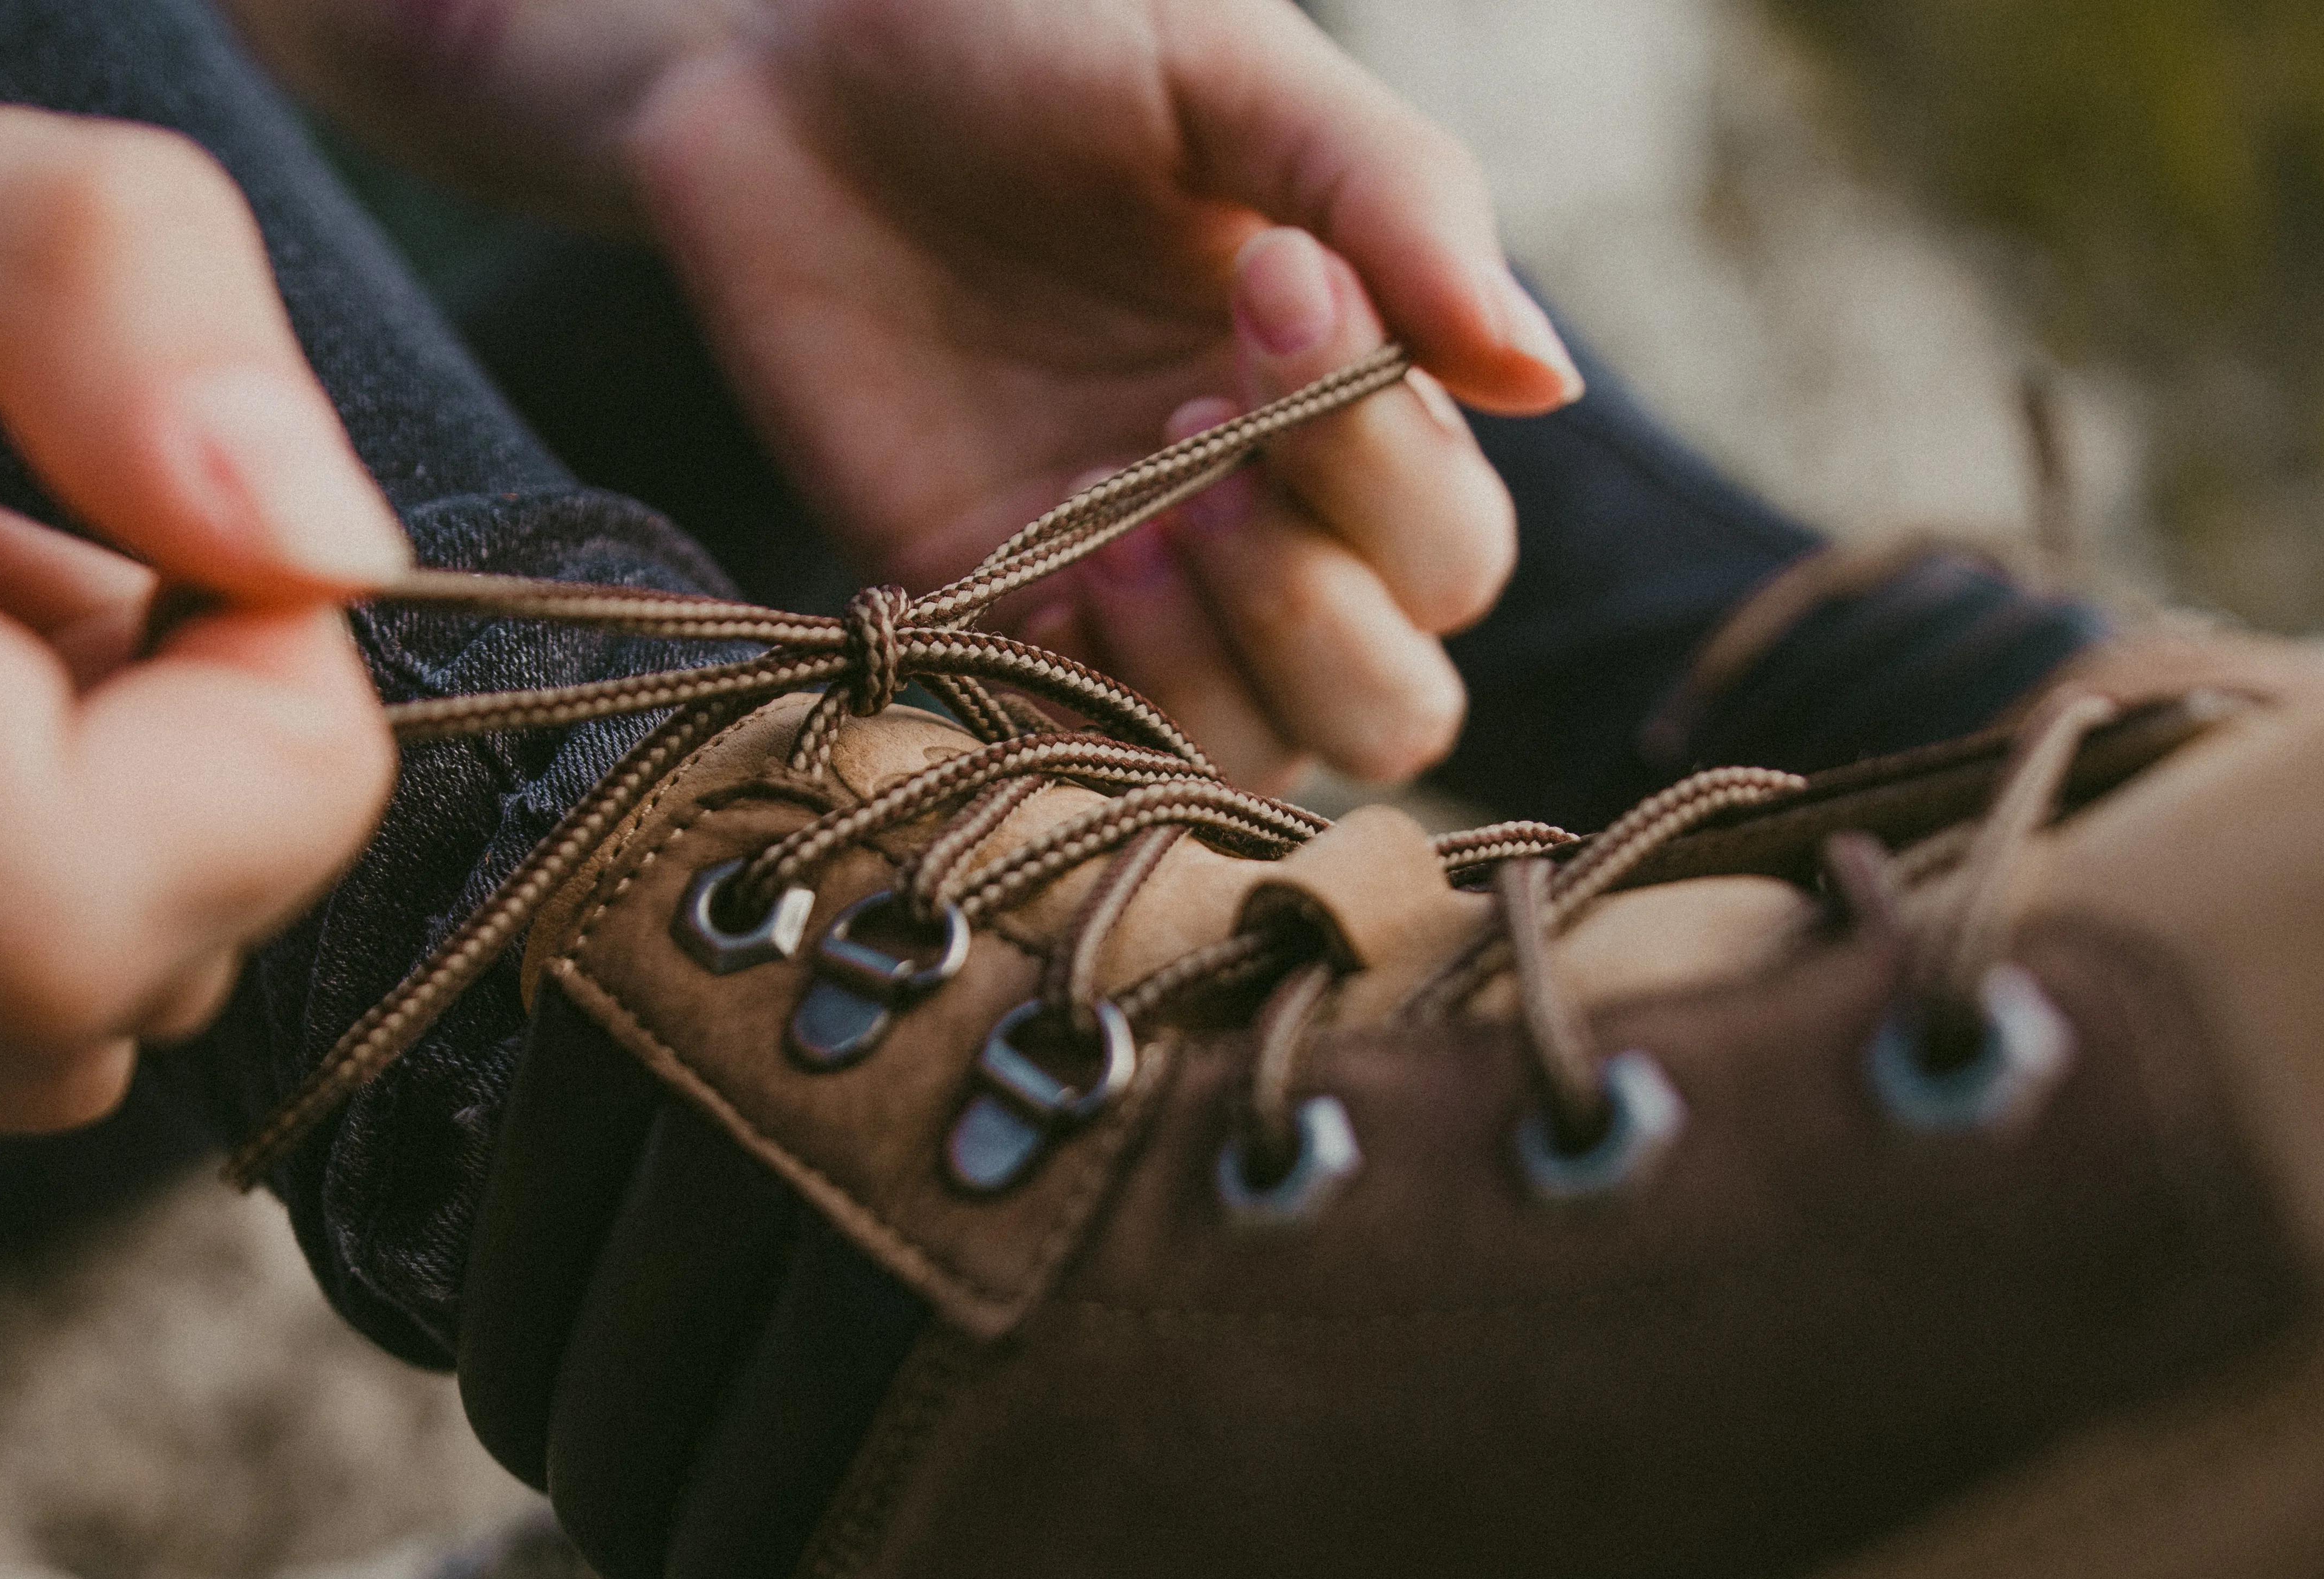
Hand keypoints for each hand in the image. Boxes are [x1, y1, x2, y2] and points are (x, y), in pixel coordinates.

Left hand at [234, 0, 1571, 792]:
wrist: (780, 55)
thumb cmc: (1026, 34)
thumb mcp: (1229, 71)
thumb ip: (1398, 201)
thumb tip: (1544, 380)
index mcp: (1349, 401)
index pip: (1453, 551)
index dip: (1379, 457)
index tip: (1265, 288)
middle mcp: (1259, 520)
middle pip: (1396, 701)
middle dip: (1317, 608)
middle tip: (1190, 454)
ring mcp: (1125, 589)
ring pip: (1259, 761)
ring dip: (1210, 664)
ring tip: (1116, 525)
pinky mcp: (987, 621)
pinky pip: (1082, 752)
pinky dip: (1085, 696)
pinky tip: (1036, 573)